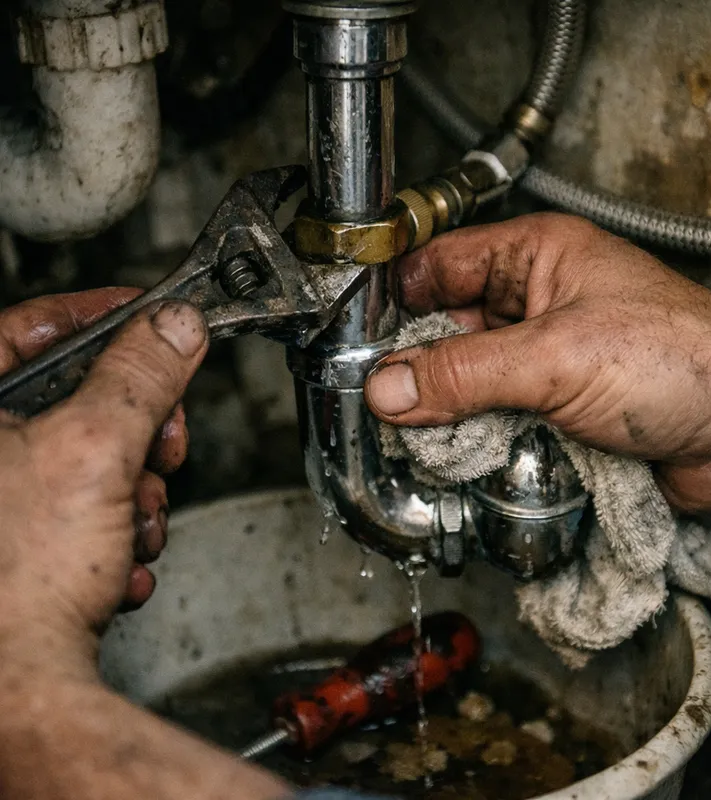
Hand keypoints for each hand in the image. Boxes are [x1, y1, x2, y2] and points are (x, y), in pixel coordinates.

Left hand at [0, 293, 206, 678]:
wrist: (12, 690)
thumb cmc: (13, 582)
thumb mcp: (96, 449)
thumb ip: (142, 376)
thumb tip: (174, 326)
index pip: (37, 323)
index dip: (106, 315)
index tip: (153, 319)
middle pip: (78, 399)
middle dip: (138, 431)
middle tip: (163, 448)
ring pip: (92, 459)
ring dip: (134, 492)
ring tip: (137, 526)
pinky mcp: (17, 539)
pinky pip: (83, 506)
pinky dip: (114, 529)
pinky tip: (118, 561)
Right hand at [365, 214, 710, 511]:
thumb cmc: (680, 360)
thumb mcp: (555, 357)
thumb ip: (465, 375)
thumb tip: (389, 387)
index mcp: (533, 259)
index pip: (437, 267)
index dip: (392, 300)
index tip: (352, 340)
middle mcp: (533, 306)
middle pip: (446, 333)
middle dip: (416, 372)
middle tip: (381, 407)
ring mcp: (542, 362)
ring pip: (467, 386)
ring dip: (448, 417)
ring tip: (422, 441)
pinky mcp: (553, 411)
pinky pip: (495, 425)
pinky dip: (478, 445)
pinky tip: (465, 462)